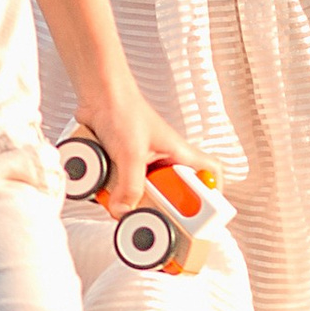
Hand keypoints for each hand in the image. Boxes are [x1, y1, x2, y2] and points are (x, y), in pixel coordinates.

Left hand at [76, 89, 211, 211]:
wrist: (96, 97)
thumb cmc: (123, 109)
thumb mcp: (131, 153)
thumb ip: (130, 186)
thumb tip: (124, 211)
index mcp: (178, 153)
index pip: (210, 172)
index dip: (213, 193)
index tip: (204, 214)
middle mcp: (164, 160)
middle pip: (174, 194)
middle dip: (160, 206)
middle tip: (151, 213)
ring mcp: (143, 164)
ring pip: (144, 193)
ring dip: (131, 198)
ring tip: (121, 197)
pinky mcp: (123, 165)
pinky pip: (121, 186)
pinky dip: (113, 190)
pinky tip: (105, 186)